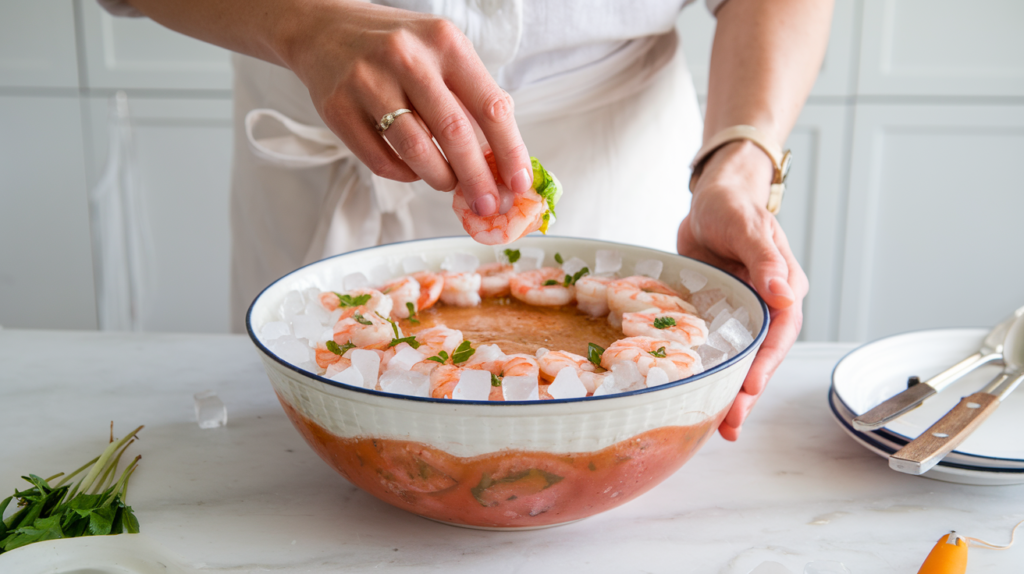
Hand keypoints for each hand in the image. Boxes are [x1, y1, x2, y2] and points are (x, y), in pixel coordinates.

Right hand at [283, 1, 532, 214]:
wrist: (324, 30)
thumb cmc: (396, 48)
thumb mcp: (441, 52)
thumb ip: (471, 96)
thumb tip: (502, 159)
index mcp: (445, 42)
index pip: (490, 106)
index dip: (510, 151)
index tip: (519, 183)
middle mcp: (407, 58)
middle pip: (455, 133)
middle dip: (478, 178)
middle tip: (488, 204)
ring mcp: (368, 82)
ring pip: (416, 150)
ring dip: (441, 178)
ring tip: (449, 184)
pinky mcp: (338, 108)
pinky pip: (381, 160)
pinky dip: (405, 175)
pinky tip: (414, 170)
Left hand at [677, 140, 808, 440]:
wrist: (711, 196)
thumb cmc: (732, 206)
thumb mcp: (747, 226)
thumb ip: (765, 259)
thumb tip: (783, 293)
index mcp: (784, 288)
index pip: (781, 333)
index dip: (766, 363)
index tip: (750, 388)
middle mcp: (767, 306)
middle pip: (762, 356)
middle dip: (748, 392)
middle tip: (730, 424)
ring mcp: (742, 313)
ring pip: (740, 359)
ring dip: (730, 392)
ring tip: (717, 427)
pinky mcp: (718, 315)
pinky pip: (715, 348)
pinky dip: (708, 372)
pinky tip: (695, 397)